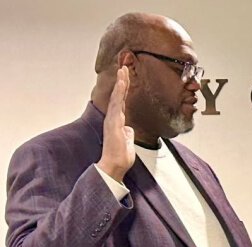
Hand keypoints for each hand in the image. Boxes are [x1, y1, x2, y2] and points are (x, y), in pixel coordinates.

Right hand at [98, 66, 134, 181]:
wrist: (115, 166)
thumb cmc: (120, 157)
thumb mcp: (128, 142)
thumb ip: (128, 134)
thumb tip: (129, 129)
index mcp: (118, 122)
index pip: (121, 103)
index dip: (123, 90)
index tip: (126, 78)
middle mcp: (114, 118)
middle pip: (118, 96)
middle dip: (121, 82)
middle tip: (124, 67)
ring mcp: (113, 119)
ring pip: (117, 97)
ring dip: (120, 83)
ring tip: (123, 70)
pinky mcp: (113, 122)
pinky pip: (117, 104)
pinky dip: (119, 92)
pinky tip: (122, 83)